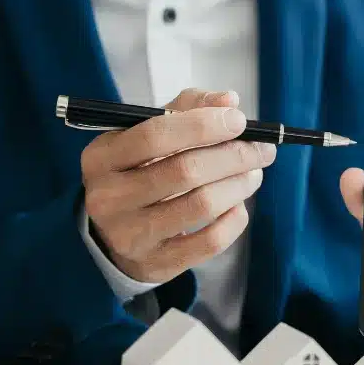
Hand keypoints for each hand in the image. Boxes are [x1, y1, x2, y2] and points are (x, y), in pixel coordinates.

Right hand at [81, 88, 277, 283]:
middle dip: (233, 156)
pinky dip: (234, 220)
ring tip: (254, 174)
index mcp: (102, 157)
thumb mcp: (148, 136)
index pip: (156, 134)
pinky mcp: (156, 263)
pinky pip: (209, 242)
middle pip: (185, 170)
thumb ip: (186, 109)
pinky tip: (239, 206)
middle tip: (261, 150)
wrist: (114, 236)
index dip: (204, 124)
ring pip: (202, 204)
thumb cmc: (139, 173)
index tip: (239, 120)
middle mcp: (109, 197)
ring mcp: (131, 234)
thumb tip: (229, 100)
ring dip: (239, 185)